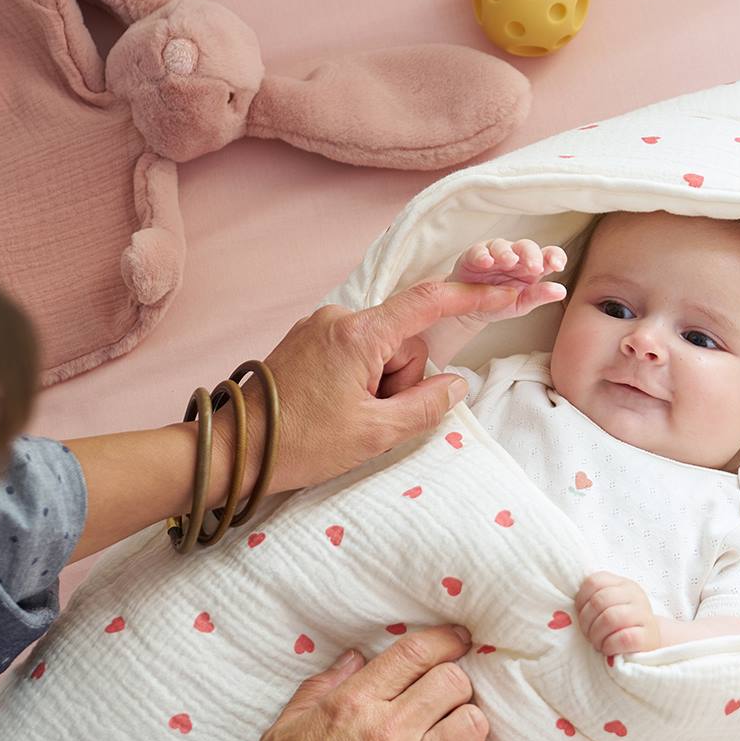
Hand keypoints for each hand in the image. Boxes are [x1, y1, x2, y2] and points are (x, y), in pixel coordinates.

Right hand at [214, 627, 497, 740]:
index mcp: (352, 704)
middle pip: (454, 683)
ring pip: (474, 723)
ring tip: (455, 737)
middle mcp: (388, 731)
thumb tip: (358, 659)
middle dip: (455, 685)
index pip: (415, 654)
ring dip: (469, 725)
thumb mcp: (284, 729)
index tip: (458, 642)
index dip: (446, 641)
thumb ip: (322, 688)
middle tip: (445, 702)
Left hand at [218, 277, 520, 498]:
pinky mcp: (308, 343)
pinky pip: (356, 356)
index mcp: (358, 334)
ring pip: (381, 353)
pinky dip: (360, 383)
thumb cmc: (299, 442)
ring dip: (379, 387)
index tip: (507, 291)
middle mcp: (339, 318)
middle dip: (402, 381)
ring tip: (346, 418)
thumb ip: (425, 406)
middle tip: (371, 419)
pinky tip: (334, 411)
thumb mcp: (374, 433)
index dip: (473, 297)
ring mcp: (320, 328)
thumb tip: (456, 385)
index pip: (428, 303)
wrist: (233, 448)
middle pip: (405, 342)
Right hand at [449, 237, 567, 321]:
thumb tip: (561, 291)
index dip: (555, 256)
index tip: (558, 266)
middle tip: (534, 267)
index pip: (548, 255)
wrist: (471, 308)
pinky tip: (486, 262)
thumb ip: (540, 295)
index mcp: (531, 266)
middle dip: (531, 254)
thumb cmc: (500, 301)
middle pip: (526, 247)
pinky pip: (478, 252)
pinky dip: (482, 255)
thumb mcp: (522, 303)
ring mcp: (494, 253)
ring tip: (509, 261)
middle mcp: (515, 256)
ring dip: (506, 252)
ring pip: (501, 246)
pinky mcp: (474, 255)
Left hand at [575, 571, 660, 656]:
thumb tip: (565, 605)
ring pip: (610, 618)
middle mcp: (634, 595)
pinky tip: (609, 650)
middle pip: (599, 601)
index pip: (593, 582)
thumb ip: (594, 600)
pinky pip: (623, 637)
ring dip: (597, 636)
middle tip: (589, 635)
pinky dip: (609, 646)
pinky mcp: (648, 636)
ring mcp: (643, 615)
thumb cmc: (621, 626)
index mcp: (622, 584)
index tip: (582, 616)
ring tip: (598, 643)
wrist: (649, 644)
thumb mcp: (609, 606)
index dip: (581, 601)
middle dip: (587, 622)